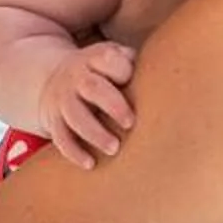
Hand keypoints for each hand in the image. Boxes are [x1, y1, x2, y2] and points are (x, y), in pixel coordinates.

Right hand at [35, 42, 135, 168]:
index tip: (134, 81)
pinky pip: (60, 137)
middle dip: (113, 105)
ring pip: (75, 115)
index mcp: (95, 59)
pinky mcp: (53, 120)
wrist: (54, 78)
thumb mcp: (114, 59)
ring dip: (95, 133)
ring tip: (114, 148)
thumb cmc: (101, 74)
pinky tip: (91, 164)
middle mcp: (77, 77)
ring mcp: (63, 99)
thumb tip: (168, 81)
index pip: (108, 60)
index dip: (121, 70)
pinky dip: (74, 152)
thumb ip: (136, 65)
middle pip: (92, 87)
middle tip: (130, 124)